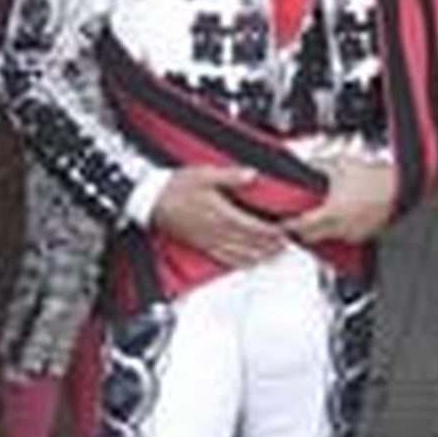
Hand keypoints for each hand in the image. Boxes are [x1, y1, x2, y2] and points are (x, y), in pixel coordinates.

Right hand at [150, 165, 287, 266]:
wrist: (151, 201)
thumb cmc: (176, 187)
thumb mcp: (204, 174)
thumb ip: (230, 176)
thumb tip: (252, 175)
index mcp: (222, 214)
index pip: (255, 227)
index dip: (273, 232)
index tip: (285, 231)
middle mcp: (218, 231)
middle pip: (251, 244)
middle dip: (270, 246)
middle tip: (286, 246)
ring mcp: (209, 241)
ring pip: (240, 254)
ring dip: (259, 256)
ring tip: (272, 256)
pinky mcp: (201, 246)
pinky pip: (224, 259)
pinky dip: (240, 262)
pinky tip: (247, 262)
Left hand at [288, 156, 397, 244]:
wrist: (399, 187)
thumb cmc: (374, 178)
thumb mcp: (340, 165)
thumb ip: (320, 166)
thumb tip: (308, 164)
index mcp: (330, 213)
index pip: (301, 225)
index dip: (287, 225)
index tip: (281, 224)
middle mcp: (340, 228)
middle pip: (312, 238)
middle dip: (302, 232)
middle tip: (296, 224)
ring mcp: (354, 234)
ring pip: (330, 238)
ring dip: (323, 231)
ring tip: (322, 219)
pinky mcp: (367, 235)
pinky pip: (348, 237)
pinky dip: (341, 230)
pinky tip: (343, 219)